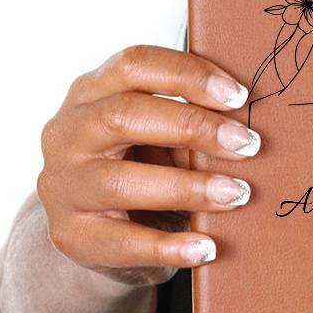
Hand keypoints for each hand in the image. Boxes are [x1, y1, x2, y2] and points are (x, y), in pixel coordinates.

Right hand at [37, 45, 258, 285]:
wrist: (90, 232)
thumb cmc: (136, 168)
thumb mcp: (153, 136)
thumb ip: (185, 123)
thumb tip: (247, 124)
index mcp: (91, 93)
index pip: (134, 65)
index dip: (187, 75)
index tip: (239, 96)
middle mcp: (68, 133)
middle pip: (124, 115)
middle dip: (194, 127)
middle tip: (248, 144)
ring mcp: (64, 186)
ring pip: (120, 181)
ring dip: (187, 188)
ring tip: (237, 194)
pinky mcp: (72, 235)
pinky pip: (122, 242)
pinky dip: (169, 246)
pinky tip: (207, 247)